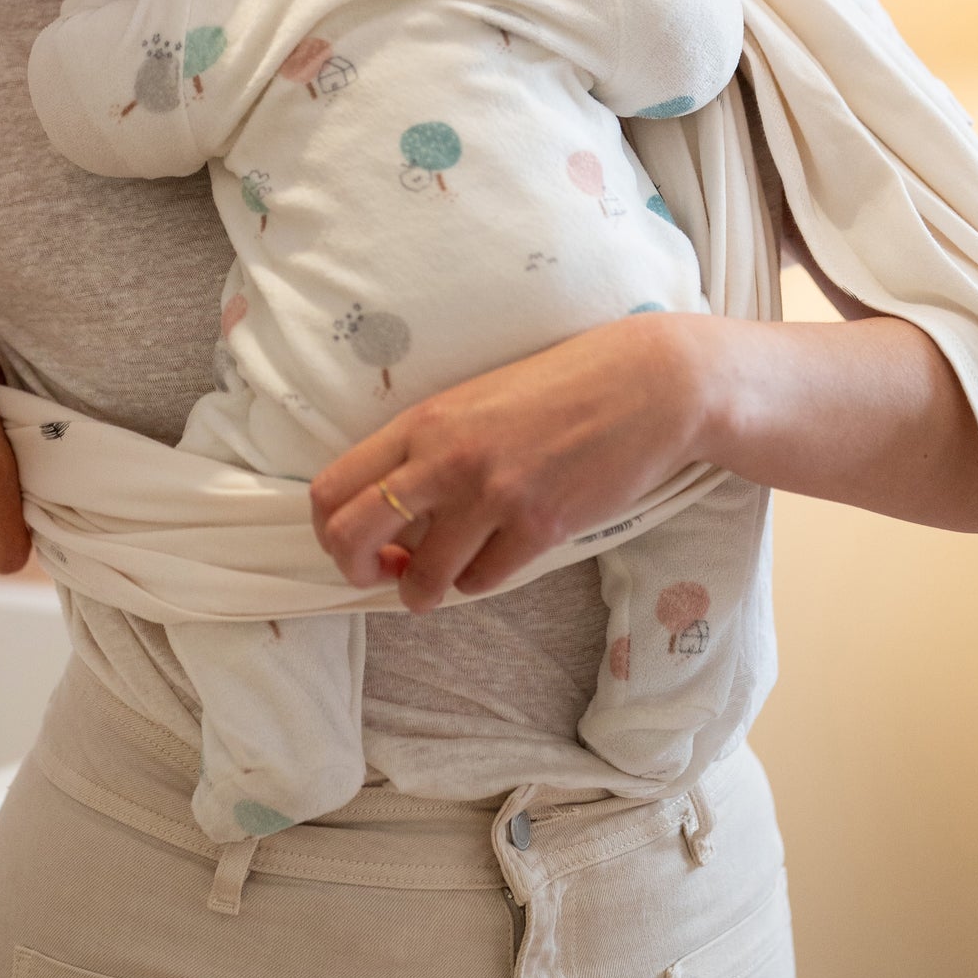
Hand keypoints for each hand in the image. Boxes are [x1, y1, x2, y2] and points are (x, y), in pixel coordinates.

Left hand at [310, 315, 712, 611]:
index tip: (352, 540)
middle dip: (355, 570)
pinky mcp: (542, 527)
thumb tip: (388, 510)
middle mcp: (446, 459)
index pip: (333, 487)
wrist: (649, 386)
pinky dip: (478, 581)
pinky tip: (492, 560)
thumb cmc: (559, 388)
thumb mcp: (473, 399)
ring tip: (435, 584)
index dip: (328, 528)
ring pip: (422, 577)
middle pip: (352, 535)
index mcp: (422, 422)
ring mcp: (493, 495)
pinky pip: (483, 580)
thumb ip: (426, 447)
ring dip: (422, 592)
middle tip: (379, 574)